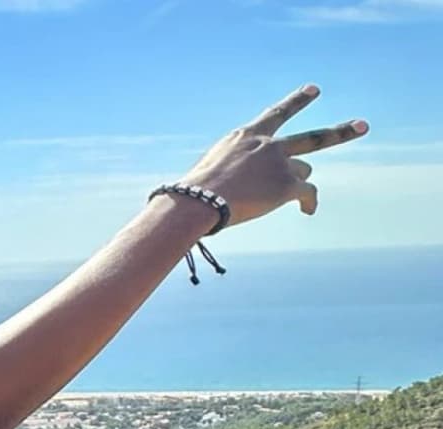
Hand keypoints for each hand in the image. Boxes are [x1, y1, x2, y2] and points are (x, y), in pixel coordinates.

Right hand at [177, 85, 366, 227]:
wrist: (198, 201)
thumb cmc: (193, 191)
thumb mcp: (211, 167)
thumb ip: (232, 166)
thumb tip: (238, 184)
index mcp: (246, 136)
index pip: (276, 113)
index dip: (297, 101)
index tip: (314, 89)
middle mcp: (268, 145)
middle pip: (313, 138)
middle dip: (341, 133)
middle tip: (363, 125)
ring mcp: (280, 164)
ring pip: (302, 172)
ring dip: (294, 183)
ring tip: (275, 195)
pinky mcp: (286, 186)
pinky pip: (307, 194)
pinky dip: (309, 202)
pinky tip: (307, 211)